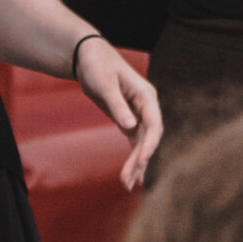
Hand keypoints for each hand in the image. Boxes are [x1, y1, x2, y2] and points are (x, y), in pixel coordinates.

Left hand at [75, 40, 161, 189]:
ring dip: (136, 163)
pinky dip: (132, 157)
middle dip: (139, 160)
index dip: (150, 144)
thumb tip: (130, 127)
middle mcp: (147, 107)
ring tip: (127, 184)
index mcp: (147, 96)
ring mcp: (138, 114)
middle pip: (148, 138)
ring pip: (141, 143)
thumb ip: (118, 105)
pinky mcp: (127, 119)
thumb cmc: (97, 65)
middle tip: (128, 181)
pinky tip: (130, 175)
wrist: (87, 56)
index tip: (142, 160)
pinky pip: (134, 142)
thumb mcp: (105, 84)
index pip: (154, 124)